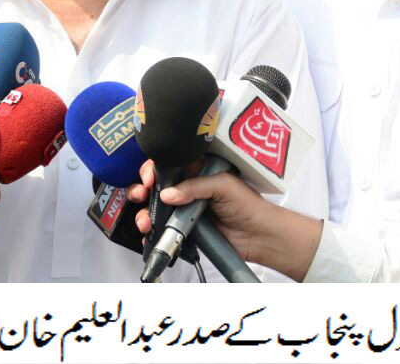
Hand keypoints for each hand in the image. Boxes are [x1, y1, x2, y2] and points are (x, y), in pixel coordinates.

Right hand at [130, 160, 322, 281]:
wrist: (258, 236)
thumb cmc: (248, 205)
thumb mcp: (223, 186)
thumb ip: (195, 187)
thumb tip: (167, 194)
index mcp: (197, 170)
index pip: (168, 163)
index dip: (154, 168)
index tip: (148, 177)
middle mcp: (187, 187)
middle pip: (156, 185)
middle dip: (142, 189)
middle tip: (140, 194)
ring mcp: (183, 209)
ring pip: (154, 208)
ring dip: (143, 212)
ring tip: (145, 221)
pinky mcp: (183, 228)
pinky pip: (161, 228)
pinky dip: (150, 231)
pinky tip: (147, 233)